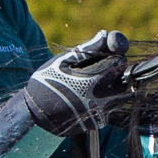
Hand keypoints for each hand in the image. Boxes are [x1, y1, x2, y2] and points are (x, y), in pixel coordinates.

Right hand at [17, 31, 132, 137]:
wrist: (33, 112)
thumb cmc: (46, 82)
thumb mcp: (61, 62)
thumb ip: (86, 50)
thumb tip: (105, 35)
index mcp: (90, 80)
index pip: (118, 63)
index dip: (115, 57)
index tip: (108, 55)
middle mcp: (99, 99)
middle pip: (125, 82)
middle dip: (118, 74)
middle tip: (104, 71)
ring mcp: (100, 113)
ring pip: (120, 96)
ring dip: (112, 88)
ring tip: (92, 85)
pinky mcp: (97, 123)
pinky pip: (110, 108)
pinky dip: (104, 101)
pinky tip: (88, 98)